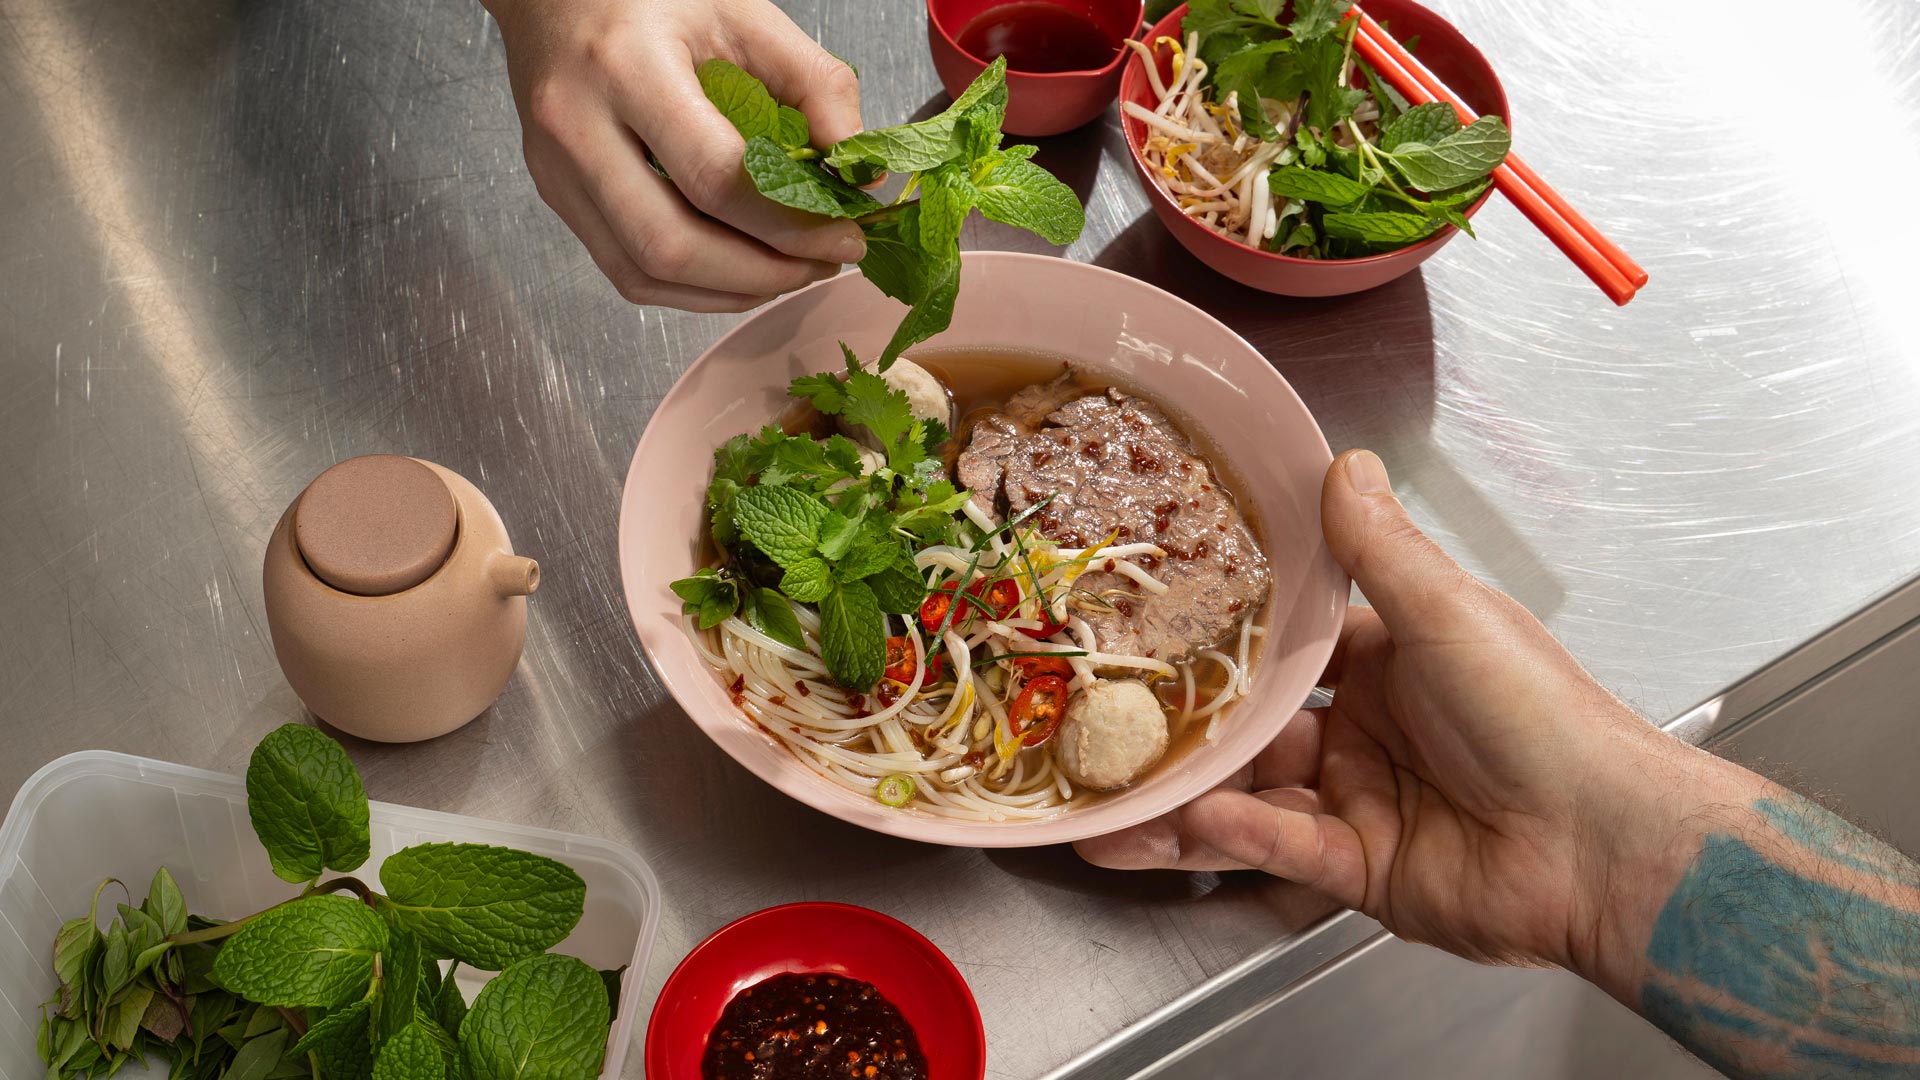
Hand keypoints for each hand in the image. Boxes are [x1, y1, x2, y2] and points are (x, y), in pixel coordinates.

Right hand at [487, 0, 867, 310]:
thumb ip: (814, 83)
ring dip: (730, 291)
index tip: (845, 235)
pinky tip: (740, 273)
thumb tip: (859, 171)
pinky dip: (693, 290)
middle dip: (762, 273)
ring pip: (644, 274)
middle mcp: (578, 127)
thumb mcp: (743, 15)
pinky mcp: (557, 198)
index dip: (789, 224)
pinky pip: (626, 273)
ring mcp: (558, 171)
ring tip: (790, 271)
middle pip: (671, 246)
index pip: (714, 177)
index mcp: (627, 68)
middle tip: (822, 263)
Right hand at [1078, 449, 1674, 971]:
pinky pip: (1285, 849)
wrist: (1606, 843)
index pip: (1291, 645)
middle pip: (1257, 728)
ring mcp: (1363, 804)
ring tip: (1114, 798)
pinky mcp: (1364, 871)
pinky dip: (1239, 835)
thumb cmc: (1544, 714)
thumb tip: (1343, 462)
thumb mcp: (1449, 613)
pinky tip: (1190, 822)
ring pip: (1253, 797)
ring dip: (1187, 798)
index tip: (1158, 621)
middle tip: (1108, 723)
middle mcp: (1371, 732)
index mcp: (1393, 663)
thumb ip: (1380, 548)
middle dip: (1187, 731)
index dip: (1229, 637)